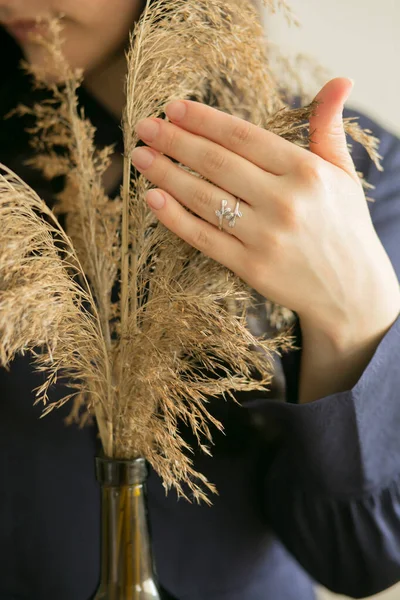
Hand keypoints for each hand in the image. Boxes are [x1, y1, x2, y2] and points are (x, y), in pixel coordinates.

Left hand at [131, 77, 399, 334]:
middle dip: (174, 141)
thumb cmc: (343, 226)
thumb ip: (328, 128)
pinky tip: (152, 198)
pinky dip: (174, 218)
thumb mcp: (342, 174)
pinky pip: (204, 237)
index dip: (203, 120)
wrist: (351, 290)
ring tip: (141, 157)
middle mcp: (285, 201)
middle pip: (216, 163)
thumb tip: (340, 80)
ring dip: (165, 174)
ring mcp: (266, 237)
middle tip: (144, 127)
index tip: (172, 108)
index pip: (242, 136)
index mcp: (306, 171)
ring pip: (204, 198)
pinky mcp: (251, 267)